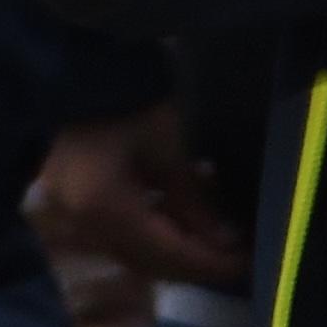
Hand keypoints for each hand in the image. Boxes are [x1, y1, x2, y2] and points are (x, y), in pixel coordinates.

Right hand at [29, 99, 242, 293]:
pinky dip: (153, 229)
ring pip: (134, 249)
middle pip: (149, 260)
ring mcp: (75, 213)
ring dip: (174, 245)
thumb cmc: (127, 102)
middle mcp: (85, 221)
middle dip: (195, 258)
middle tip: (236, 248)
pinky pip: (120, 231)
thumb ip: (194, 202)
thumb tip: (226, 240)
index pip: (169, 254)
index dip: (213, 262)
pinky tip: (178, 211)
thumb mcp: (168, 150)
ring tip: (213, 229)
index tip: (251, 259)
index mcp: (105, 209)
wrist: (76, 64)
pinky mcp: (75, 201)